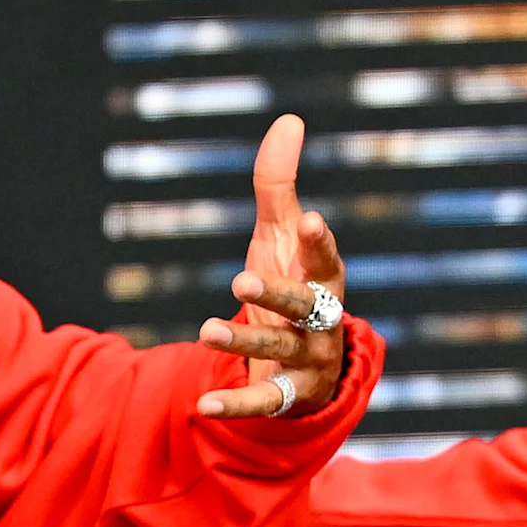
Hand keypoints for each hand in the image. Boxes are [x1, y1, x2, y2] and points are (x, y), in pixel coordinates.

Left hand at [195, 114, 350, 418]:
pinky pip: (263, 402)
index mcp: (323, 277)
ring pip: (280, 350)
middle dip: (277, 294)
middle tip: (240, 279)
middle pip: (305, 306)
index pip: (325, 257)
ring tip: (206, 330)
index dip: (318, 241)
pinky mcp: (288, 395)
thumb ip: (278, 183)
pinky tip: (201, 407)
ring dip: (244, 341)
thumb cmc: (290, 283)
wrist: (307, 362)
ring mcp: (308, 360)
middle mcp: (322, 320)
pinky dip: (235, 405)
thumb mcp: (277, 236)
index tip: (307, 220)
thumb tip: (289, 120)